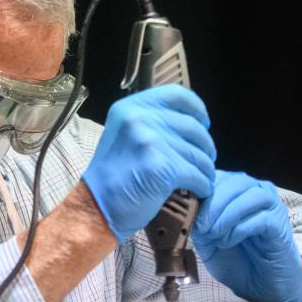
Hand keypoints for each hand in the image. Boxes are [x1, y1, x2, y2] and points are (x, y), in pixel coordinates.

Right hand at [83, 85, 215, 241]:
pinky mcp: (162, 167)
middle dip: (205, 146)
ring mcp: (151, 142)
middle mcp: (140, 119)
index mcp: (131, 107)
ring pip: (198, 153)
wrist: (96, 206)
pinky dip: (204, 185)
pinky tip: (200, 191)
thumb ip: (151, 123)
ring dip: (205, 169)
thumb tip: (190, 124)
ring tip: (202, 179)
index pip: (177, 95)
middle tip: (204, 160)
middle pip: (193, 126)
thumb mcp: (125, 135)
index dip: (197, 109)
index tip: (203, 123)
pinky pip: (197, 174)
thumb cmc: (113, 176)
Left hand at [193, 170, 301, 301]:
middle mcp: (256, 191)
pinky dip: (239, 229)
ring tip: (214, 236)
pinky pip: (260, 217)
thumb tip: (185, 208)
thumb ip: (197, 221)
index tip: (187, 213)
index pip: (217, 176)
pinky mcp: (280, 223)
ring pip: (248, 195)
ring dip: (226, 215)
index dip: (201, 192)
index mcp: (235, 190)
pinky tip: (228, 242)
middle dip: (212, 204)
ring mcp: (271, 205)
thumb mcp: (206, 240)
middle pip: (233, 182)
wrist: (260, 285)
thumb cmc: (235, 259)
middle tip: (201, 227)